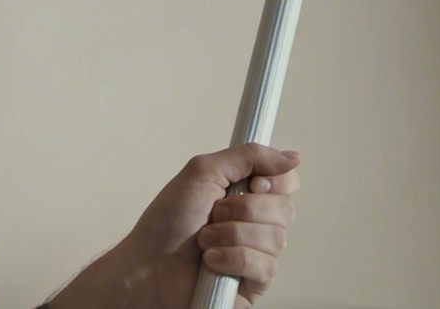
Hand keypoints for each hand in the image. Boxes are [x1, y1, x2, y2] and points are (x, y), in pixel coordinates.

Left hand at [48, 144, 300, 308]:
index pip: (287, 181)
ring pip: (276, 238)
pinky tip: (212, 261)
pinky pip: (265, 266)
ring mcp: (258, 254)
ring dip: (231, 235)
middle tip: (214, 213)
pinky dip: (233, 259)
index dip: (273, 181)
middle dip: (243, 210)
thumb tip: (292, 157)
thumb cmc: (167, 223)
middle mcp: (257, 223)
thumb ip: (248, 156)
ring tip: (205, 240)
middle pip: (285, 209)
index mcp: (248, 194)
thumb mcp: (203, 172)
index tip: (250, 184)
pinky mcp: (254, 282)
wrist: (147, 266)